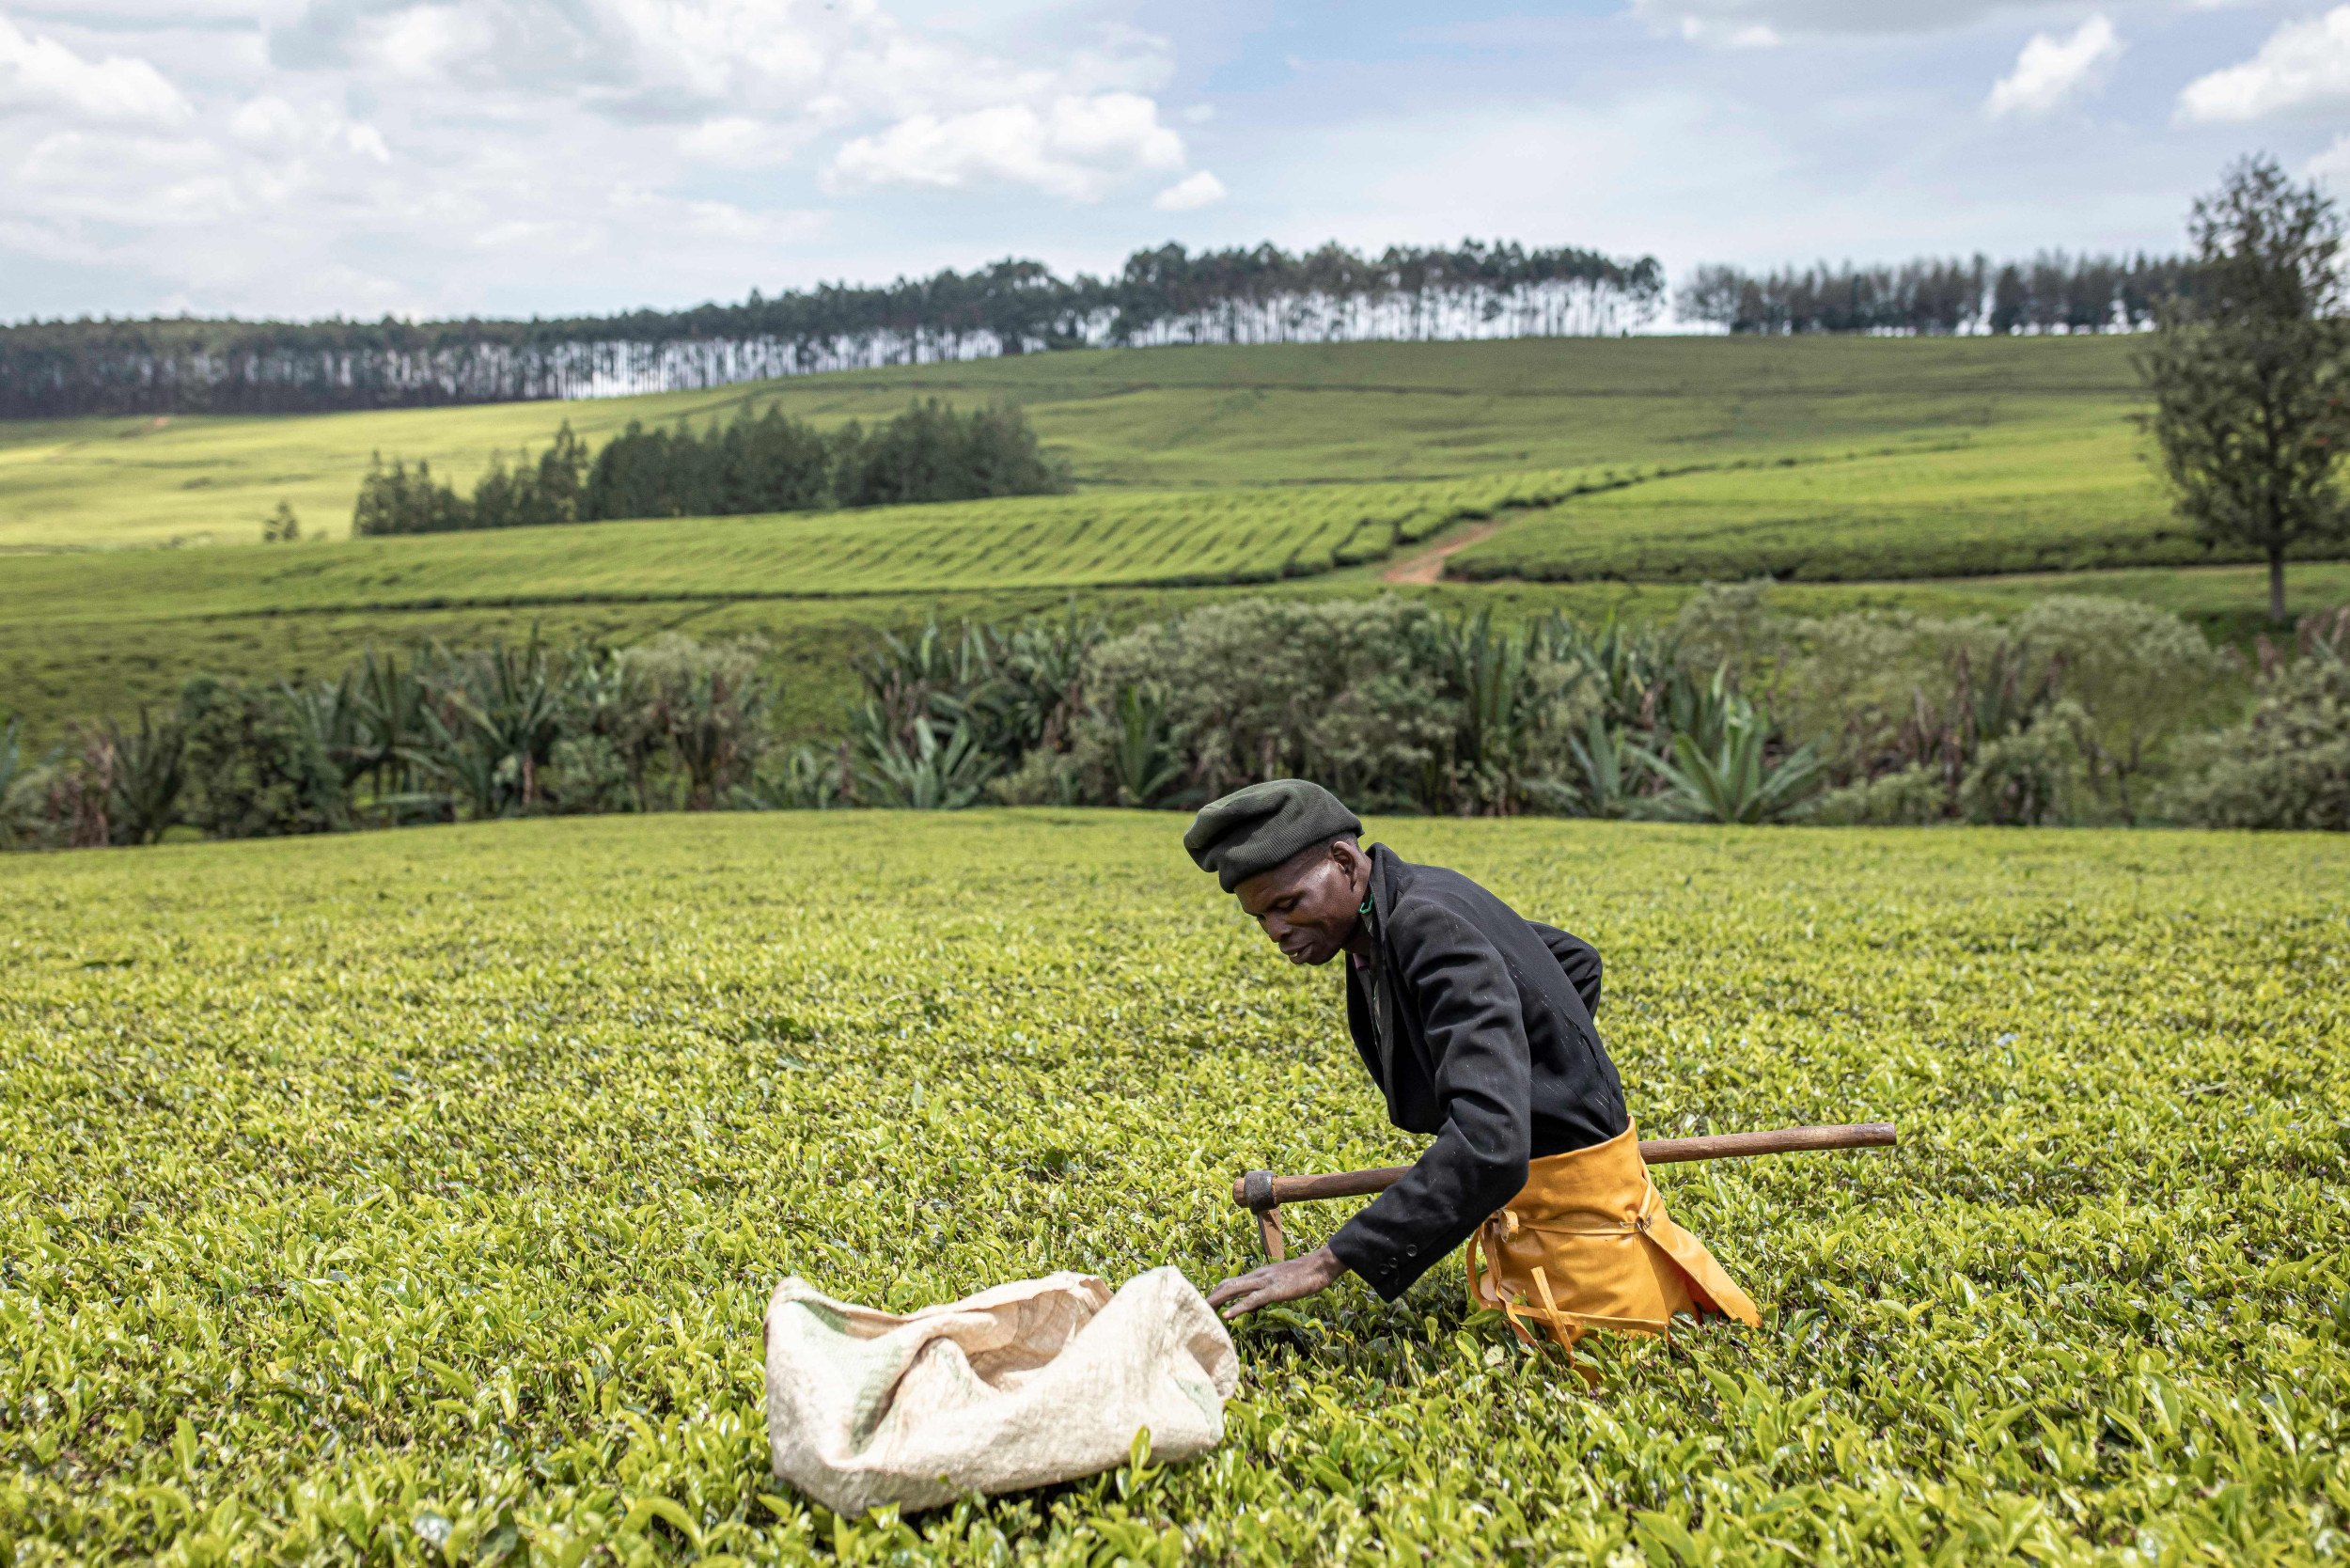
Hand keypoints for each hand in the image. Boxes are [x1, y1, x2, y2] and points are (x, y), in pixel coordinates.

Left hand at [1206, 1245, 1347, 1320]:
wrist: (1320, 1265)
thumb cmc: (1304, 1275)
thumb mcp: (1281, 1284)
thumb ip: (1266, 1292)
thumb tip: (1254, 1304)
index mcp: (1259, 1275)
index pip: (1231, 1282)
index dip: (1217, 1293)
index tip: (1206, 1304)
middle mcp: (1257, 1276)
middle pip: (1227, 1285)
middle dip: (1211, 1297)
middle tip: (1196, 1309)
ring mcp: (1264, 1282)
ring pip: (1234, 1290)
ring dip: (1217, 1301)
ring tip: (1202, 1310)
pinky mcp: (1274, 1290)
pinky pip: (1252, 1300)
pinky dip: (1237, 1308)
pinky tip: (1227, 1315)